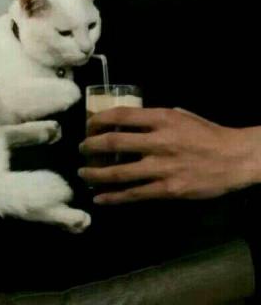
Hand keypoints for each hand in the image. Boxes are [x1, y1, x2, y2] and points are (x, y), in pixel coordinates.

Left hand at [79, 107, 260, 204]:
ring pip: (119, 172)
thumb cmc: (206, 134)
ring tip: (82, 174)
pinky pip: (134, 194)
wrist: (234, 159)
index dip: (98, 120)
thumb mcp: (179, 115)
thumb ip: (152, 118)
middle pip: (114, 143)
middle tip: (81, 149)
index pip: (120, 115)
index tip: (89, 126)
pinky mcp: (167, 189)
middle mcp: (158, 141)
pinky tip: (99, 199)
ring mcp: (162, 167)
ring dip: (95, 174)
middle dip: (91, 146)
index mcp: (161, 118)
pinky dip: (113, 197)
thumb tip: (126, 123)